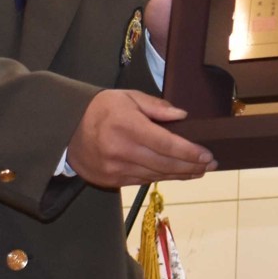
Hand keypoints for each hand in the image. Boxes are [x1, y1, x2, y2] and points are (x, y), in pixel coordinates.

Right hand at [66, 89, 213, 187]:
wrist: (66, 130)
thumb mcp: (128, 97)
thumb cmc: (101, 109)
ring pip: (156, 175)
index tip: (208, 155)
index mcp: (127, 126)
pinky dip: (162, 178)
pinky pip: (143, 181)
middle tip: (211, 164)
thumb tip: (182, 115)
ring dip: (180, 174)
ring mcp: (115, 168)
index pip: (166, 144)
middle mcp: (121, 150)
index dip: (190, 152)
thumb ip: (156, 107)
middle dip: (191, 166)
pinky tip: (176, 174)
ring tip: (199, 171)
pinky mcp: (111, 180)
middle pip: (165, 164)